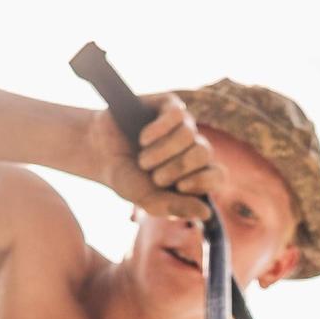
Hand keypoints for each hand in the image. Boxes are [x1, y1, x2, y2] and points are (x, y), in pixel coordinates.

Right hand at [88, 95, 219, 221]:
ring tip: (143, 160)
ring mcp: (183, 125)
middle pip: (203, 153)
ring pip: (188, 134)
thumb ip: (177, 208)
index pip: (218, 175)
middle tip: (154, 176)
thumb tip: (207, 213)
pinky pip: (176, 114)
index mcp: (195, 174)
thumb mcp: (149, 200)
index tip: (180, 187)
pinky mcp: (170, 105)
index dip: (203, 180)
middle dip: (177, 168)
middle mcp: (193, 148)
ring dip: (162, 151)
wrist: (101, 153)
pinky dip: (158, 130)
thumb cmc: (128, 179)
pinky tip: (144, 139)